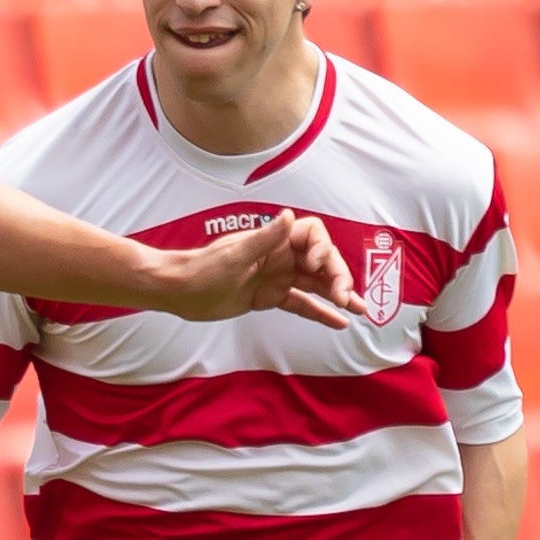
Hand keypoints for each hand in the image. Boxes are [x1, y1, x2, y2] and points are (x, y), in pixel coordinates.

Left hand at [150, 211, 353, 326]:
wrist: (179, 291)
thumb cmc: (201, 269)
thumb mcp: (234, 255)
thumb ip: (264, 239)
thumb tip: (288, 217)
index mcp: (273, 240)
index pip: (312, 234)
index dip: (320, 249)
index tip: (312, 268)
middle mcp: (280, 256)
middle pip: (321, 261)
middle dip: (337, 277)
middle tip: (345, 298)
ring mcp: (277, 277)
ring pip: (316, 284)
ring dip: (338, 295)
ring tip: (360, 310)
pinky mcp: (270, 297)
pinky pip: (301, 304)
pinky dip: (320, 312)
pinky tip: (340, 322)